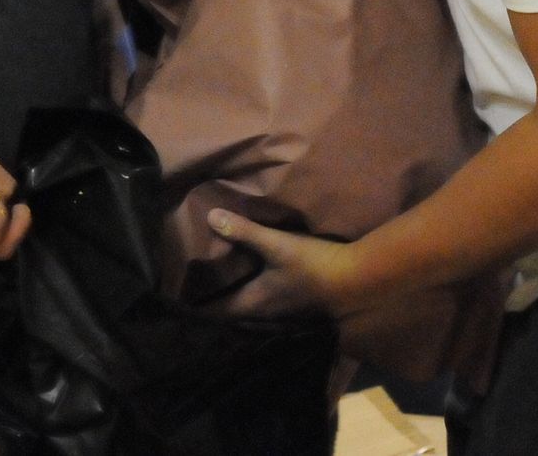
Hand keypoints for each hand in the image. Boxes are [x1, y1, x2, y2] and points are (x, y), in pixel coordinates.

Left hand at [206, 209, 364, 317]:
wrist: (356, 283)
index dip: (198, 306)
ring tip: (226, 286)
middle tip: (200, 287)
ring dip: (238, 303)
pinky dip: (257, 300)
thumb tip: (211, 217)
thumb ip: (245, 232)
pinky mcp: (299, 312)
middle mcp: (265, 318)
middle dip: (217, 304)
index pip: (216, 312)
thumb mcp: (277, 244)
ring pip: (251, 314)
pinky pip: (268, 310)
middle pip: (233, 315)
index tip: (181, 298)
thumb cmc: (312, 266)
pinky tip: (259, 286)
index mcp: (254, 304)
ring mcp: (284, 318)